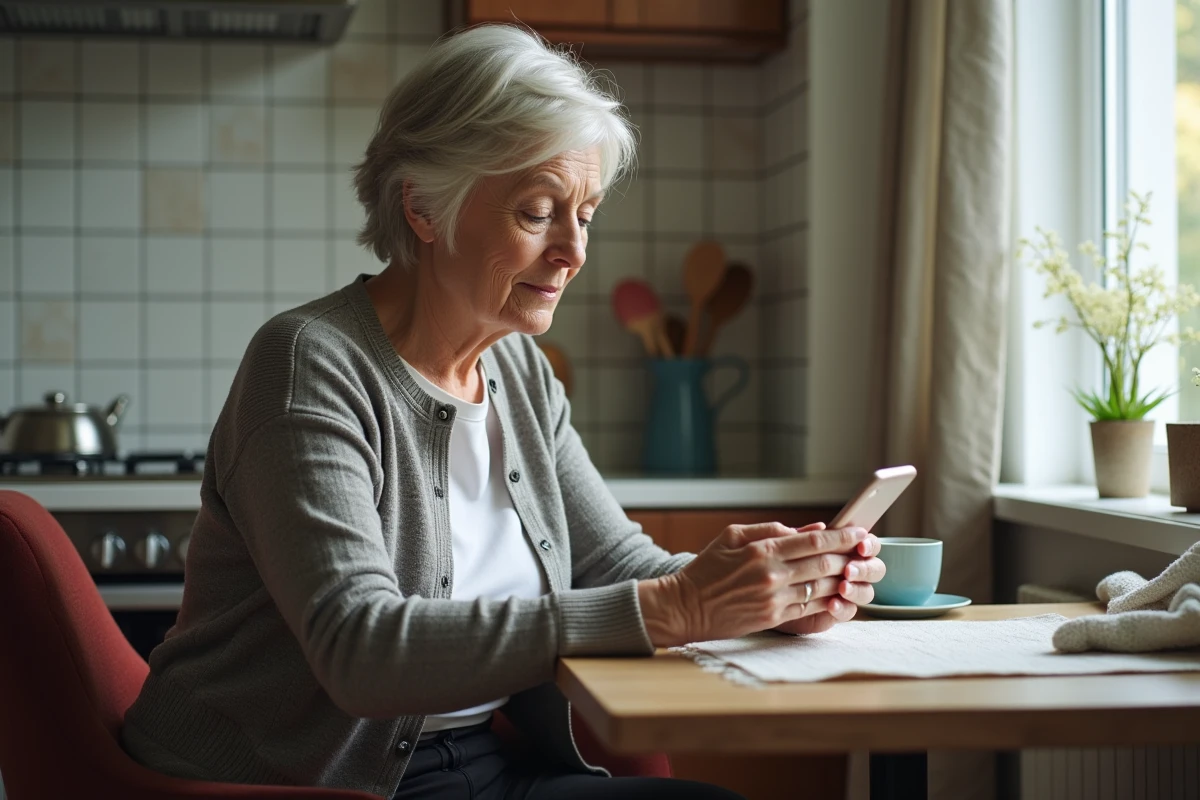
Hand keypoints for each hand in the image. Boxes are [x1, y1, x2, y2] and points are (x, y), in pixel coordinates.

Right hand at [637, 522, 876, 646]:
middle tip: (866, 551)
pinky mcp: (774, 618)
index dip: (842, 536)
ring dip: (844, 579)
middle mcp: (772, 574)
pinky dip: (828, 599)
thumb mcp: (732, 536)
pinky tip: (837, 592)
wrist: (686, 606)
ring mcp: (774, 599)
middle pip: (825, 564)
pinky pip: (810, 607)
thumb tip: (810, 529)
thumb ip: (771, 529)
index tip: (859, 531)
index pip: (814, 541)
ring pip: (823, 587)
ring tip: (857, 571)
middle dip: (850, 556)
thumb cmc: (707, 568)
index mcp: (762, 549)